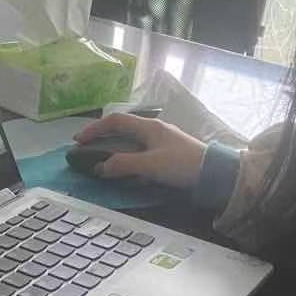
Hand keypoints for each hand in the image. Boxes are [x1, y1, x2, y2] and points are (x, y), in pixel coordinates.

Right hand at [73, 113, 207, 188]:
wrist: (216, 173)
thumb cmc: (182, 165)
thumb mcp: (149, 165)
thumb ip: (123, 165)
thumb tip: (100, 167)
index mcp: (149, 127)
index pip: (114, 121)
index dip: (94, 129)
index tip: (78, 141)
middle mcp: (155, 129)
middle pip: (122, 128)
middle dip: (102, 137)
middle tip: (87, 149)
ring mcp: (163, 140)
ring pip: (132, 140)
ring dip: (115, 148)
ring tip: (103, 160)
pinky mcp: (170, 152)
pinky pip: (142, 151)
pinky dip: (129, 157)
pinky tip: (128, 170)